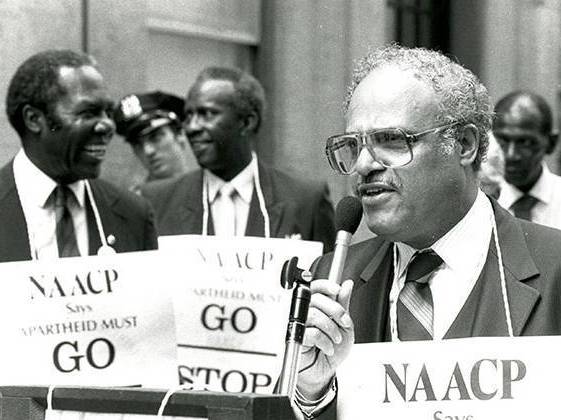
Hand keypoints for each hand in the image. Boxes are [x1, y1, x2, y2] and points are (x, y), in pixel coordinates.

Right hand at [296, 279, 353, 399]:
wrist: (323, 371)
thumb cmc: (330, 348)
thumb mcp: (343, 324)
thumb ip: (343, 304)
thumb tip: (347, 285)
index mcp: (313, 305)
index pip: (315, 287)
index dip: (325, 285)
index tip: (337, 290)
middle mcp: (303, 313)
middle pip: (316, 299)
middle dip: (336, 310)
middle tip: (344, 322)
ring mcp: (297, 325)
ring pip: (314, 315)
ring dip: (331, 329)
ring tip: (335, 339)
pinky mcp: (294, 338)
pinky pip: (311, 333)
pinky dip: (325, 341)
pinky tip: (327, 347)